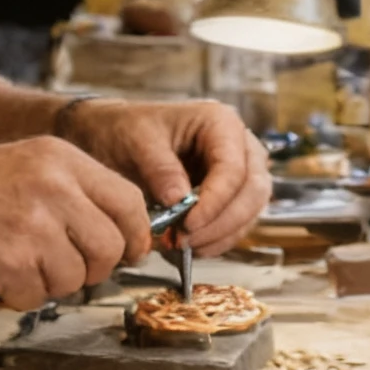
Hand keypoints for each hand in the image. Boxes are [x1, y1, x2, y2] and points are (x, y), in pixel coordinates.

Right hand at [0, 137, 150, 310]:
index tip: (128, 251)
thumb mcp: (24, 169)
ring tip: (13, 263)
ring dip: (48, 284)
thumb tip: (120, 235)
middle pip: (111, 246)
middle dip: (92, 269)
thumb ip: (72, 194)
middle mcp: (54, 185)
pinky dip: (17, 296)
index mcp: (61, 158)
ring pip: (77, 277)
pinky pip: (38, 296)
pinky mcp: (13, 260)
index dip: (134, 235)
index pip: (129, 201)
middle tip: (60, 268)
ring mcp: (35, 223)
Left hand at [60, 98, 270, 254]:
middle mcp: (239, 146)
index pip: (234, 168)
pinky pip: (237, 224)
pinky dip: (216, 240)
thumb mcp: (137, 141)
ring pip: (250, 212)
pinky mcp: (231, 196)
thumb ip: (160, 169)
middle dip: (221, 223)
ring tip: (183, 246)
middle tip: (185, 240)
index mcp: (221, 122)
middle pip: (253, 192)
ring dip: (220, 236)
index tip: (189, 224)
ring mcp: (240, 173)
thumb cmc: (128, 130)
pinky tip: (189, 246)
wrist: (116, 137)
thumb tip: (180, 202)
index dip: (216, 201)